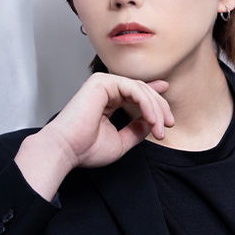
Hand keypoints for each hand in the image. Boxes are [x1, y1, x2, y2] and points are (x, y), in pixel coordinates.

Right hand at [44, 72, 173, 168]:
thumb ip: (136, 131)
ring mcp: (103, 84)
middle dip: (160, 107)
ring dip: (156, 109)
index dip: (154, 94)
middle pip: (142, 90)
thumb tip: (152, 123)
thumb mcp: (121, 141)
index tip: (168, 101)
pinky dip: (147, 104)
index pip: (135, 92)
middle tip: (169, 125)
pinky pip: (134, 89)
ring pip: (141, 89)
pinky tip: (152, 120)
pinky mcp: (102, 83)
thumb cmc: (85, 149)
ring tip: (161, 128)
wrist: (66, 151)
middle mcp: (105, 89)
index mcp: (107, 100)